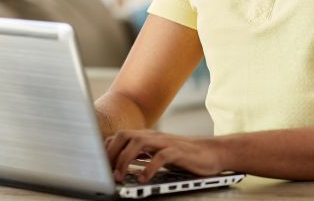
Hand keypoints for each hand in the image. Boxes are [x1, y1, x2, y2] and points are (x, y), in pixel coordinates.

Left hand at [105, 129, 225, 182]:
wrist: (213, 152)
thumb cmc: (185, 156)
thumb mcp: (159, 153)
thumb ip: (142, 155)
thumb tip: (120, 166)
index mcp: (148, 137)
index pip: (120, 136)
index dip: (106, 150)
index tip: (99, 166)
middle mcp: (154, 137)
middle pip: (125, 135)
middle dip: (112, 153)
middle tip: (107, 173)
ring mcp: (166, 142)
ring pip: (139, 142)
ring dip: (125, 159)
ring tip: (120, 176)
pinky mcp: (179, 152)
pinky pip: (161, 156)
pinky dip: (149, 168)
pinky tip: (143, 179)